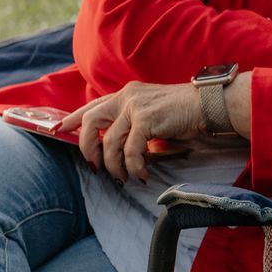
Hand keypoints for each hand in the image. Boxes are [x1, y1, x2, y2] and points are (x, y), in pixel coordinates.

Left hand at [60, 80, 205, 182]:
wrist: (210, 104)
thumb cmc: (186, 111)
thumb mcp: (154, 112)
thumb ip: (134, 122)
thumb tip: (120, 147)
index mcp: (127, 93)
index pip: (93, 105)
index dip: (74, 119)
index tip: (61, 130)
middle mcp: (127, 97)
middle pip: (91, 122)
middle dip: (87, 148)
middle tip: (95, 166)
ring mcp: (135, 106)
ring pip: (110, 142)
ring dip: (114, 165)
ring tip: (124, 177)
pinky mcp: (146, 119)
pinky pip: (131, 150)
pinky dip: (134, 167)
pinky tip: (142, 174)